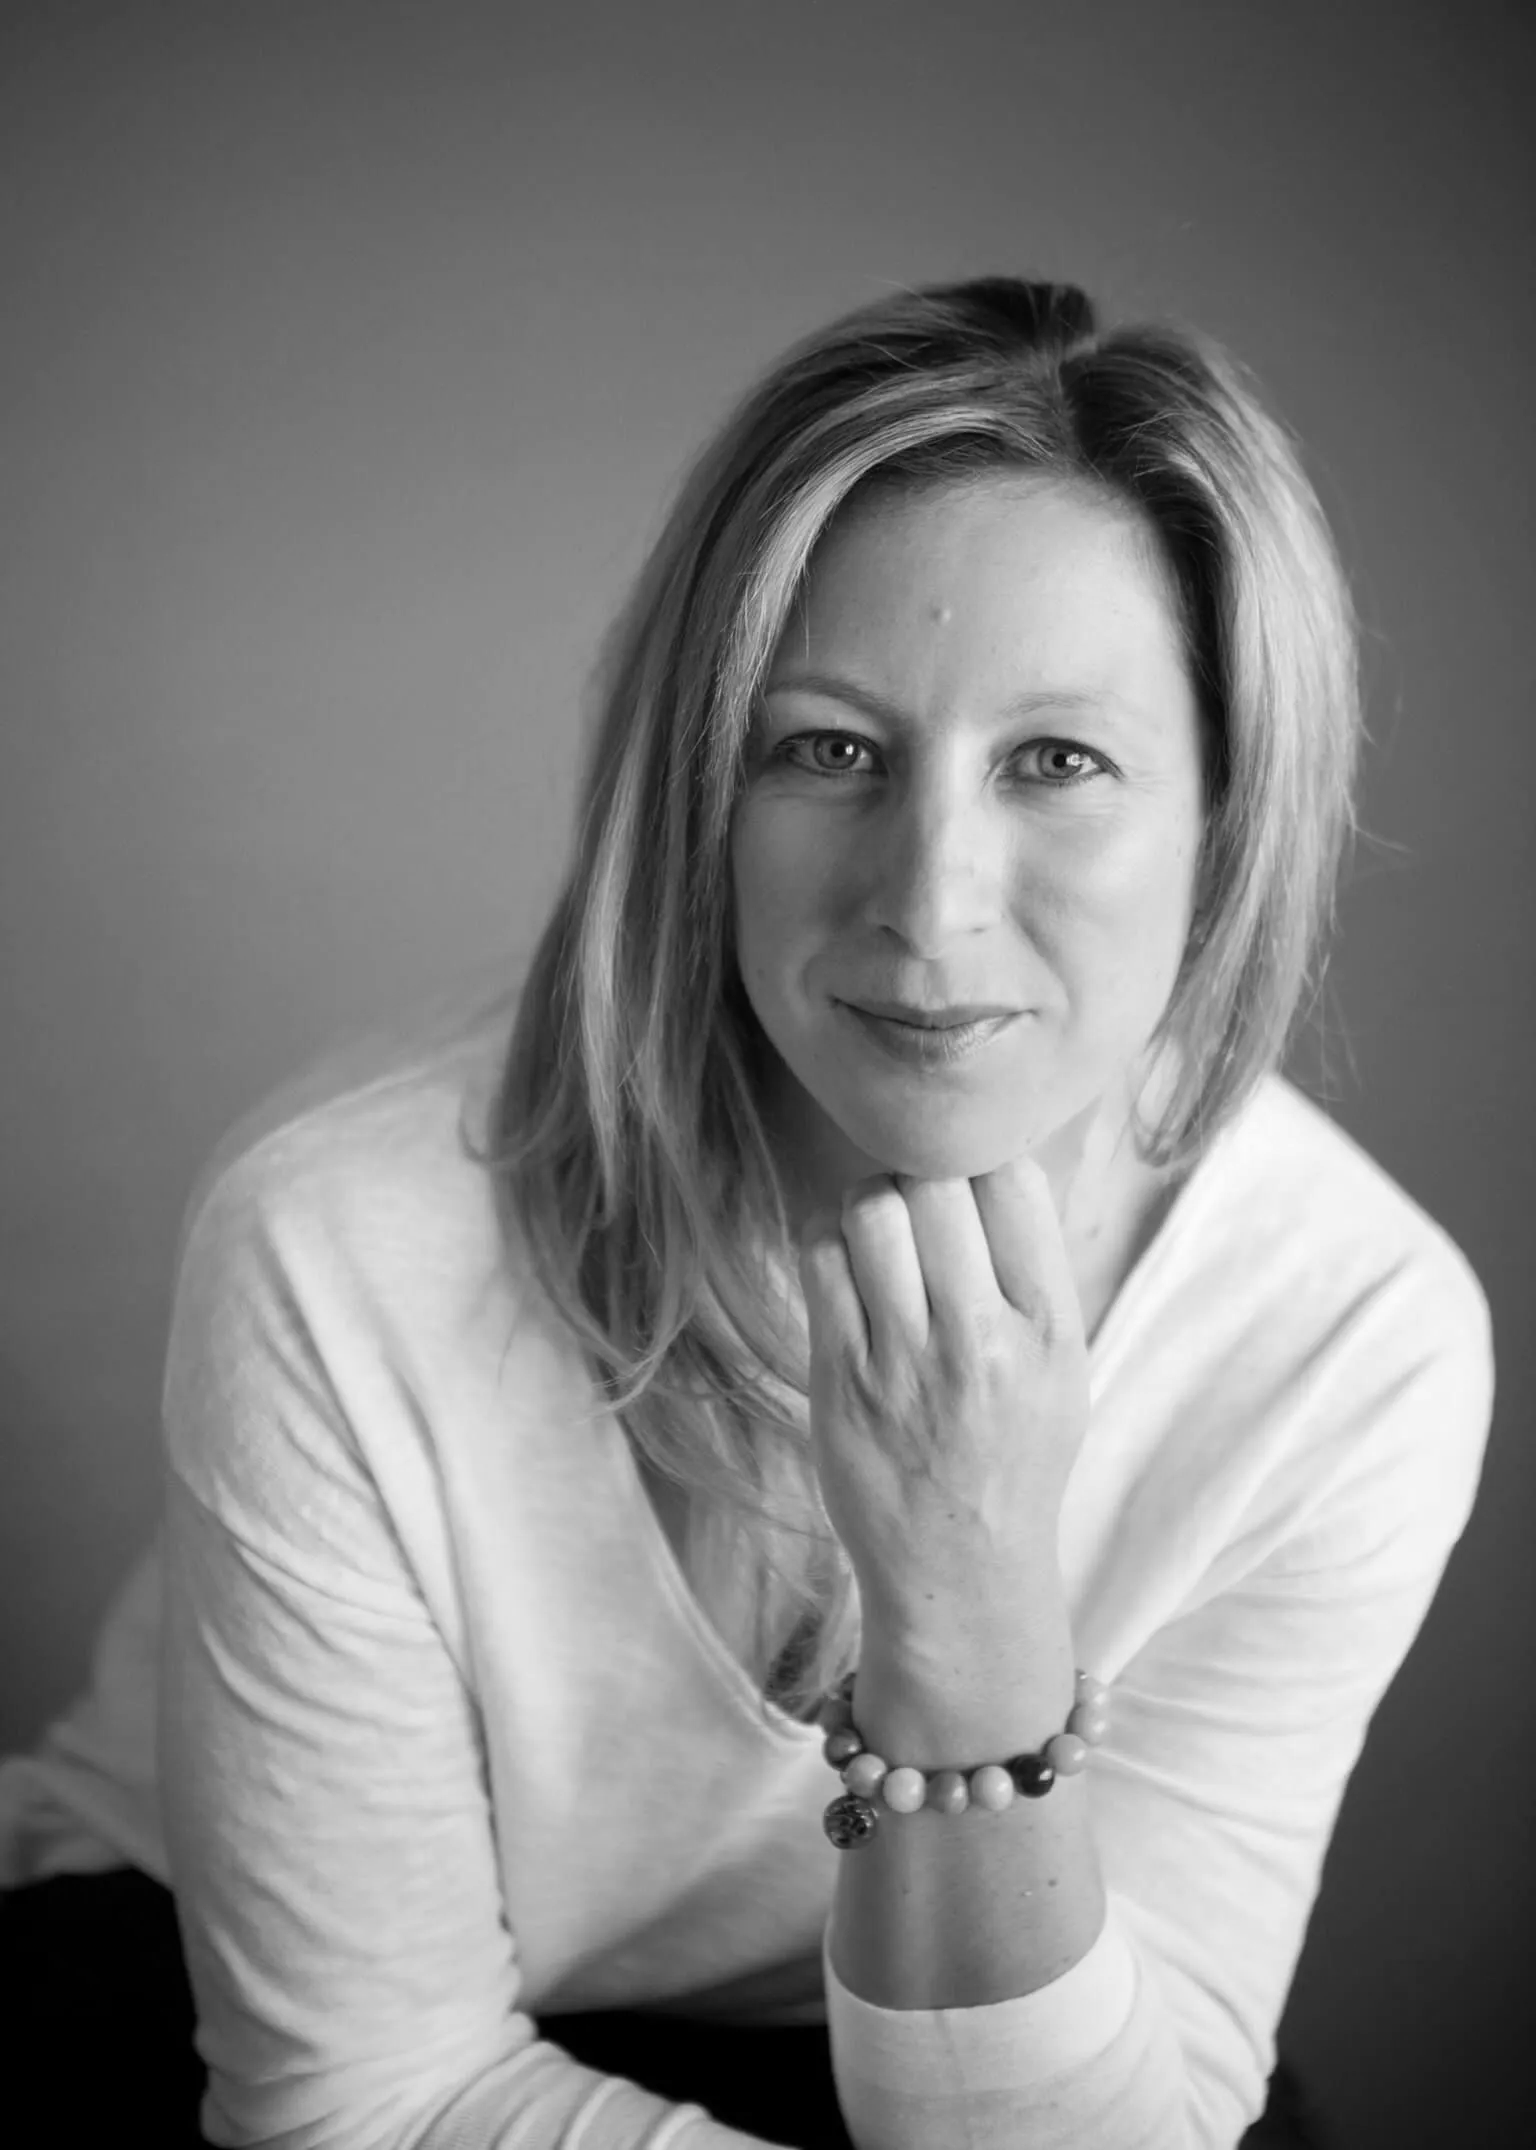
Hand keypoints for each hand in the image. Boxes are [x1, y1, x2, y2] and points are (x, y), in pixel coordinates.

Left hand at [797, 1146, 1090, 1637]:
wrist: (960, 1568)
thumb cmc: (1012, 1454)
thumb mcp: (1062, 1365)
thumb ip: (1032, 1272)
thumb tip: (988, 1159)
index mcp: (1048, 1327)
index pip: (1013, 1181)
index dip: (981, 1155)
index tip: (967, 1173)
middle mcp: (981, 1338)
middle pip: (935, 1183)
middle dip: (918, 1171)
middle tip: (915, 1199)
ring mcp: (906, 1359)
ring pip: (871, 1211)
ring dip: (867, 1201)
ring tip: (878, 1228)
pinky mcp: (841, 1378)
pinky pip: (820, 1260)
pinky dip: (825, 1240)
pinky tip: (842, 1263)